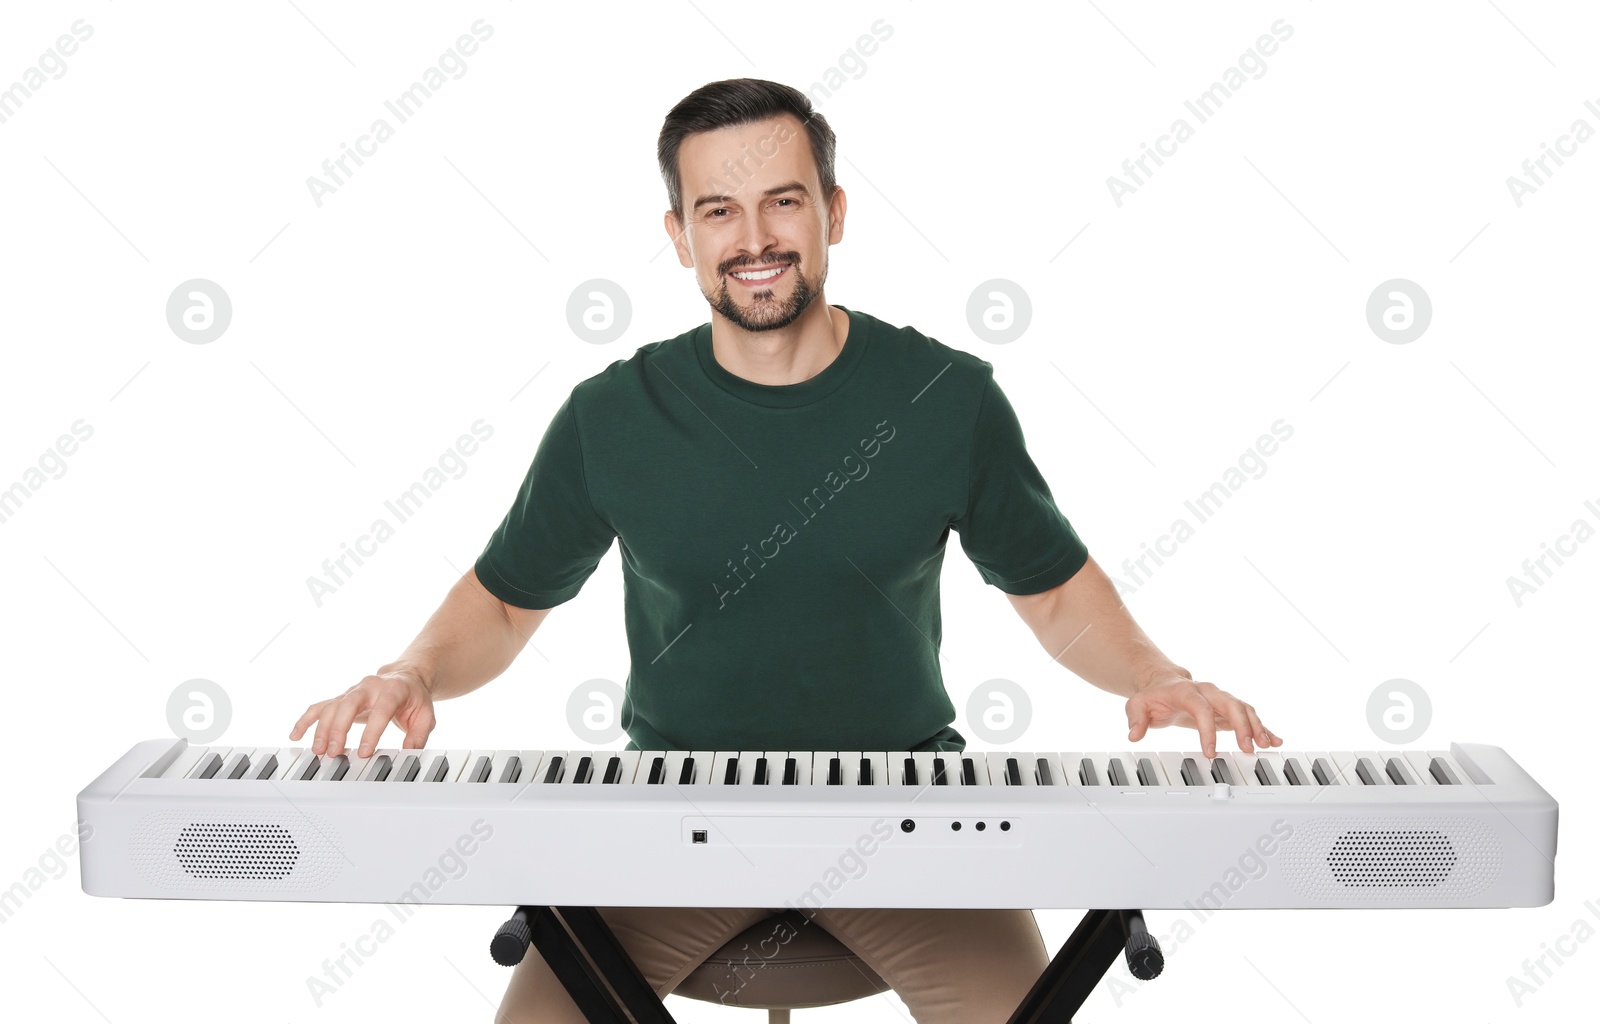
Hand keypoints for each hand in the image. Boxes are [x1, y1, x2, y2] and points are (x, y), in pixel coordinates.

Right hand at [289, 668, 436, 758]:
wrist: (406, 677)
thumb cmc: (414, 698)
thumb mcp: (426, 716)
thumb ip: (419, 736)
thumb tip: (409, 755)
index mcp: (393, 690)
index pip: (380, 710)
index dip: (371, 732)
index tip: (364, 752)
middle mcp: (369, 687)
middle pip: (349, 704)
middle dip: (339, 729)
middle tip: (334, 752)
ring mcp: (352, 691)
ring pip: (332, 706)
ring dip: (322, 728)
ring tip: (318, 750)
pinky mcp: (341, 697)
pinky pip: (319, 706)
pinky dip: (306, 719)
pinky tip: (296, 734)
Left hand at [1125, 676, 1280, 758]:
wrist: (1163, 683)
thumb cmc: (1153, 696)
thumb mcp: (1137, 704)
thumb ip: (1136, 718)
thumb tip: (1134, 735)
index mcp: (1186, 691)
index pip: (1201, 707)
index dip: (1207, 729)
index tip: (1210, 751)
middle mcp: (1208, 692)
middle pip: (1231, 703)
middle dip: (1242, 725)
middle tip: (1248, 748)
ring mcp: (1220, 699)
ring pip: (1244, 709)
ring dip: (1257, 726)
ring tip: (1267, 745)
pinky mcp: (1228, 709)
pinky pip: (1249, 716)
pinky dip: (1263, 727)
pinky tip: (1274, 739)